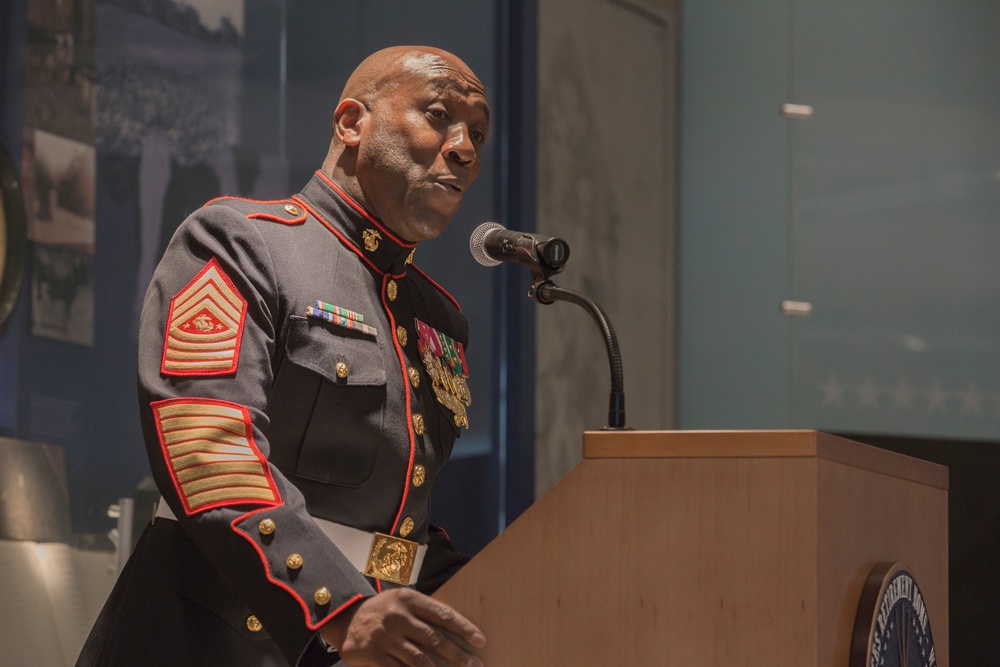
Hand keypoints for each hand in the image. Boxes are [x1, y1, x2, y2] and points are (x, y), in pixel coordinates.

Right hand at [320, 588, 486, 665]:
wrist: (346, 619)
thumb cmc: (384, 611)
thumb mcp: (403, 602)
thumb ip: (425, 613)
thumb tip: (457, 630)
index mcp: (409, 599)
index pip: (442, 614)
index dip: (464, 628)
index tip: (480, 640)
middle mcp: (397, 616)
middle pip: (434, 638)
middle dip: (458, 654)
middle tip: (476, 664)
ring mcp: (385, 637)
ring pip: (419, 659)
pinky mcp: (375, 656)